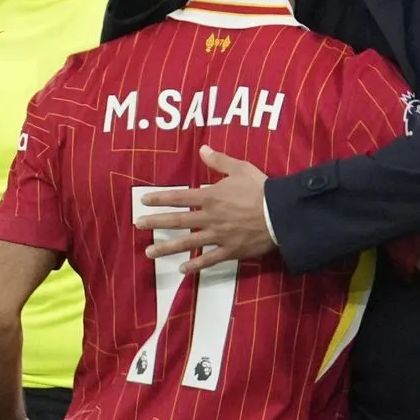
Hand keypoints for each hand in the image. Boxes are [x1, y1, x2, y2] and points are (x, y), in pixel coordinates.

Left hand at [135, 146, 273, 271]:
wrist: (280, 214)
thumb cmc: (261, 188)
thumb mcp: (241, 168)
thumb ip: (219, 161)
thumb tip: (202, 148)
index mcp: (211, 197)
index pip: (179, 197)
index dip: (161, 198)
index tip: (144, 200)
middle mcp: (210, 217)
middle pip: (178, 220)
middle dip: (156, 222)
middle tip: (138, 225)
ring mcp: (218, 236)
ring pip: (188, 243)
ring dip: (167, 247)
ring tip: (149, 252)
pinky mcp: (230, 250)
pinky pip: (209, 260)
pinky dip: (195, 265)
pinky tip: (182, 270)